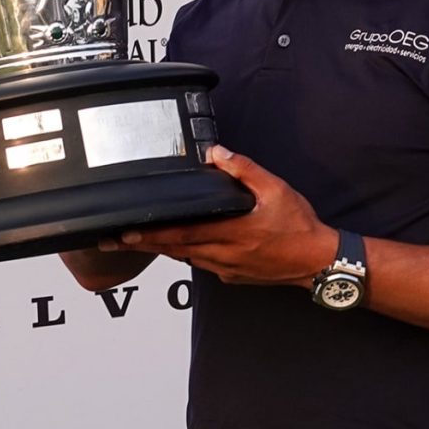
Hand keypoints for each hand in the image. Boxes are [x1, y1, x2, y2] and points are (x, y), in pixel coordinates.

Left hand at [106, 146, 336, 286]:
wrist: (318, 262)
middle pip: (173, 250)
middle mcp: (222, 255)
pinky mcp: (232, 275)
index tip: (123, 232)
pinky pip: (200, 263)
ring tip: (133, 241)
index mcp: (230, 233)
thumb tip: (216, 152)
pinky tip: (175, 245)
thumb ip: (243, 169)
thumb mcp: (275, 189)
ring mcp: (225, 269)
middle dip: (141, 244)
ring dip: (159, 249)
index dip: (149, 234)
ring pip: (184, 258)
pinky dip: (183, 253)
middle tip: (111, 240)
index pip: (179, 234)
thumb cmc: (299, 227)